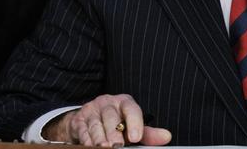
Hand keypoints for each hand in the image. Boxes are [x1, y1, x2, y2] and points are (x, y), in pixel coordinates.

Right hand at [44, 94, 171, 146]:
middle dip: (114, 133)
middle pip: (111, 116)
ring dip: (99, 138)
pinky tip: (91, 146)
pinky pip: (82, 131)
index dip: (134, 122)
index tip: (136, 138)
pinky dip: (87, 140)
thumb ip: (148, 133)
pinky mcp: (79, 120)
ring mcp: (92, 111)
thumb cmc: (116, 122)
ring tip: (104, 147)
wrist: (89, 119)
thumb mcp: (132, 125)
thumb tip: (166, 137)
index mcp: (124, 102)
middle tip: (118, 146)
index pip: (131, 108)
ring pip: (95, 124)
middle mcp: (107, 103)